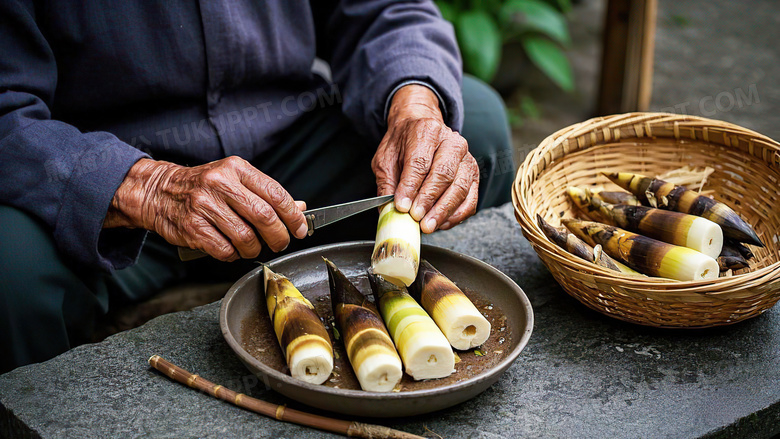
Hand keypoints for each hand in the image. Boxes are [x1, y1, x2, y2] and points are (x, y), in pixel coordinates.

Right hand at [104, 156, 307, 260]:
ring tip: (252, 247)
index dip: (293, 216)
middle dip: (279, 237)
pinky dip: (234, 255)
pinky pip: (225, 250)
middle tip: (280, 243)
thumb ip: (265, 194)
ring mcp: (204, 205)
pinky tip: (232, 249)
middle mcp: (220, 184)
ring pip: (246, 238)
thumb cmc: (201, 187)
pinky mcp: (192, 227)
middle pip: (264, 217)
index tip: (300, 229)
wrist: (158, 191)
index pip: (275, 194)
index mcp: (236, 168)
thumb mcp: (234, 179)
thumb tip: (300, 208)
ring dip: (255, 249)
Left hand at [372, 84, 478, 232]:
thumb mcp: (386, 159)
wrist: (421, 133)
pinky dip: (456, 216)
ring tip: (428, 226)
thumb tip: (389, 210)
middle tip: (416, 217)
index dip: (411, 186)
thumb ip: (387, 183)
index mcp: (427, 131)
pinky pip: (470, 200)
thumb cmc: (404, 146)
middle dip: (429, 200)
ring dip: (443, 211)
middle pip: (444, 174)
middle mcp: (452, 142)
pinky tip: (441, 224)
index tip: (402, 206)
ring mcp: (466, 159)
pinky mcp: (474, 176)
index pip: (420, 161)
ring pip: (460, 188)